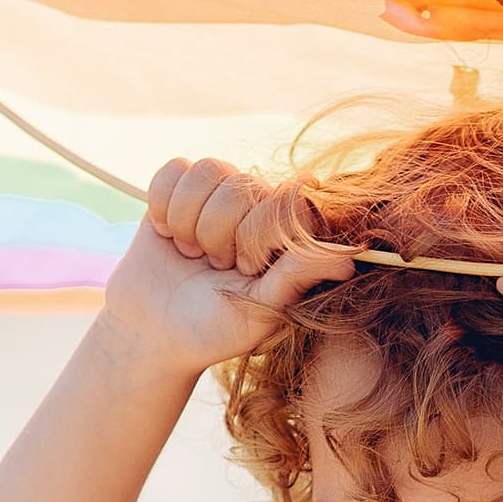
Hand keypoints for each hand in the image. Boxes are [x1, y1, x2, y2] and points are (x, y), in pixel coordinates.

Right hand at [91, 159, 354, 380]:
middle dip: (218, 235)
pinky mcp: (179, 189)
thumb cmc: (214, 330)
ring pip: (208, 170)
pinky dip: (163, 205)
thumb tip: (349, 259)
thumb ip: (297, 277)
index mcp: (285, 235)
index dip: (256, 235)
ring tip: (192, 253)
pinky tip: (167, 234)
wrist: (153, 333)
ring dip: (189, 219)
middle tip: (215, 267)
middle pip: (242, 185)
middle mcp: (256, 207)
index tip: (245, 269)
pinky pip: (176, 168)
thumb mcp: (260, 312)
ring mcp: (218, 194)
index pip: (284, 201)